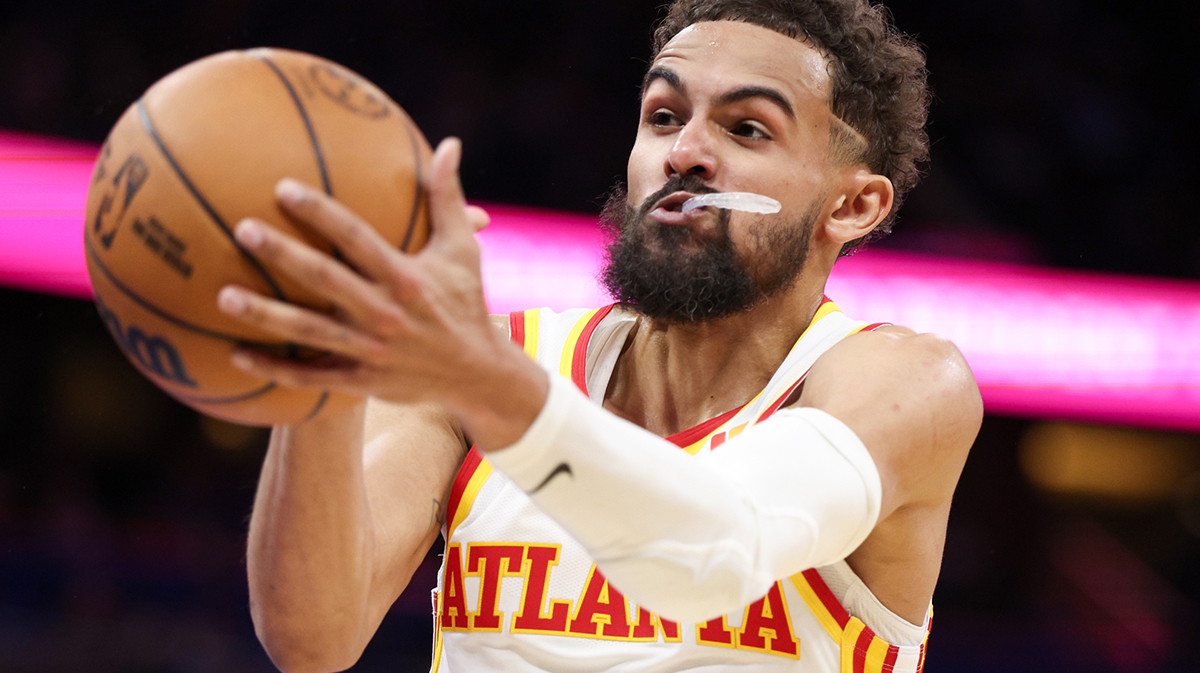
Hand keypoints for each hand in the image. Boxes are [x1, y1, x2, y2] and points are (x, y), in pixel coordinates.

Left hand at [216, 138, 547, 444]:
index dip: (320, 213)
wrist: (477, 374)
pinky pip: (312, 377)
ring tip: (223, 296)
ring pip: (309, 332)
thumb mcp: (462, 249)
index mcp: (407, 278)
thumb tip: (450, 143)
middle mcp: (386, 313)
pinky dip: (275, 370)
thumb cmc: (465, 301)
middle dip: (282, 254)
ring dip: (265, 315)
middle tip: (242, 230)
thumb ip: (448, 198)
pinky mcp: (363, 380)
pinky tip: (236, 356)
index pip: (357, 239)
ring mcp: (372, 351)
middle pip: (325, 280)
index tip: (283, 188)